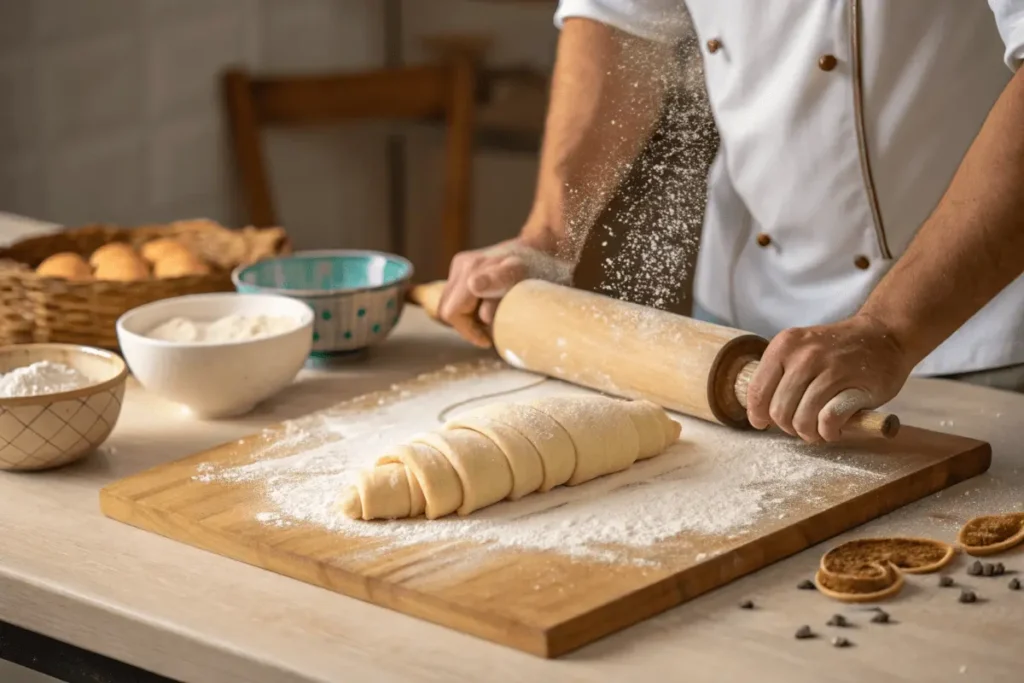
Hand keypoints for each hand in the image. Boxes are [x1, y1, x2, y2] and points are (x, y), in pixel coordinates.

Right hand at [438, 239, 571, 347]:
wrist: (543, 245)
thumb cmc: (539, 266)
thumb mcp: (524, 276)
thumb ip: (498, 281)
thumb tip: (474, 286)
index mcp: (472, 268)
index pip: (453, 312)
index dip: (468, 331)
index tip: (489, 339)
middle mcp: (462, 264)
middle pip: (447, 310)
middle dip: (467, 326)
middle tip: (491, 332)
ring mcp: (460, 265)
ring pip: (449, 305)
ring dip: (468, 318)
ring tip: (493, 318)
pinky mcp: (463, 268)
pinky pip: (455, 298)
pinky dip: (468, 309)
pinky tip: (488, 307)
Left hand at [745, 313, 914, 442]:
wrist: (884, 335)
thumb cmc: (838, 350)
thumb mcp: (800, 350)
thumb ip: (779, 374)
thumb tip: (759, 413)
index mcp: (784, 346)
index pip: (757, 392)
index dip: (758, 415)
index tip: (764, 424)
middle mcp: (804, 355)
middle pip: (779, 411)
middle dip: (788, 427)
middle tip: (803, 425)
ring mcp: (830, 369)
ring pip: (802, 419)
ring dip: (810, 433)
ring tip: (819, 429)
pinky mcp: (856, 386)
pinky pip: (828, 420)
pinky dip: (828, 431)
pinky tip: (834, 429)